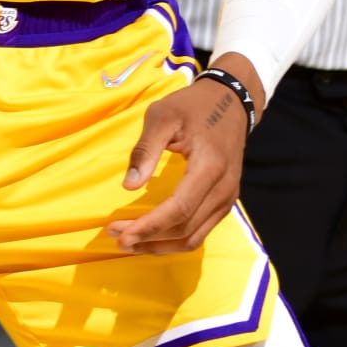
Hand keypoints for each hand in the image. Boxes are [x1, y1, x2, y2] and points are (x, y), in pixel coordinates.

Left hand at [109, 70, 255, 255]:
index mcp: (210, 166)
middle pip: (185, 229)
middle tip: (116, 236)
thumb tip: (129, 185)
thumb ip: (145, 150)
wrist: (231, 101)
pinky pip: (200, 232)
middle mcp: (224, 189)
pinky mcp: (224, 202)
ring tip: (130, 243)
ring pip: (194, 238)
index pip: (179, 209)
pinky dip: (174, 240)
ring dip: (160, 245)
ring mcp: (227, 198)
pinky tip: (151, 237)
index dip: (148, 226)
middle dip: (148, 238)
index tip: (120, 233)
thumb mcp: (163, 116)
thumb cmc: (194, 106)